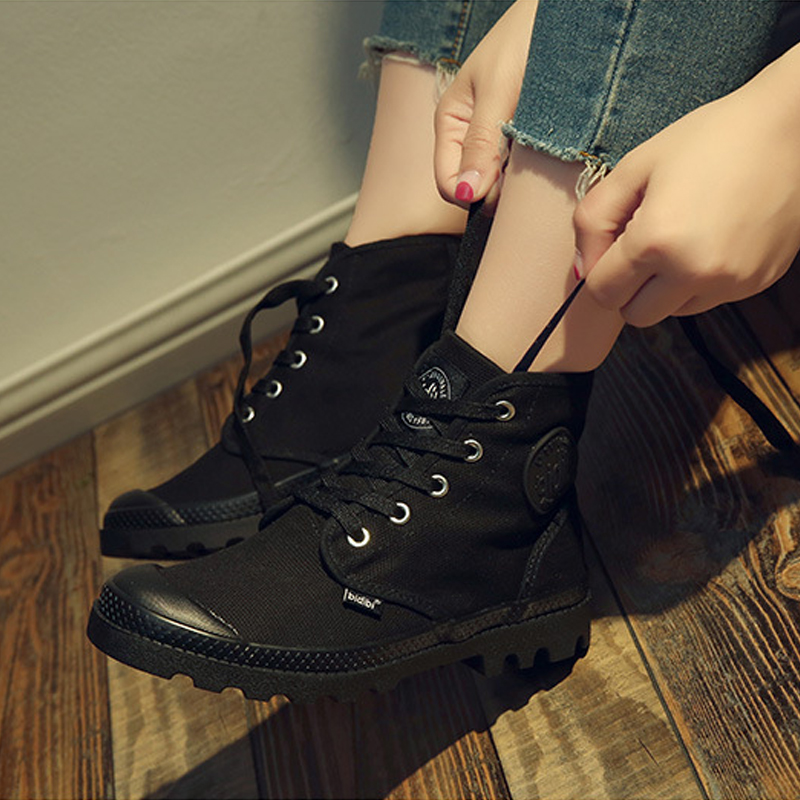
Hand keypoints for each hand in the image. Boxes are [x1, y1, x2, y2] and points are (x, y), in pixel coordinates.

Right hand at [434, 1, 536, 208]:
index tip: (503, 184)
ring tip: (540, 154)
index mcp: (452, 123)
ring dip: (519, 181)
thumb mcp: (498, 90)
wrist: (567, 11)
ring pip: (500, 183)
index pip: (449, 184)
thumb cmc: (527, 35)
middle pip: (475, 188)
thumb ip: (481, 142)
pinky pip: (522, 170)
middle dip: (498, 189)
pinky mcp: (523, 139)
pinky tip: (548, 151)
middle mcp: (470, 136)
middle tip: (527, 167)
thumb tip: (467, 192)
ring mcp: (497, 139)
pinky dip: (534, 170)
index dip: (473, 193)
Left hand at [575, 44, 799, 326]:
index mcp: (656, 242)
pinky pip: (706, 302)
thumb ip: (593, 220)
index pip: (602, 292)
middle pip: (634, 315)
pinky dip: (697, 283)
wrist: (794, 128)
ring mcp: (729, 283)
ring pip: (670, 313)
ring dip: (663, 289)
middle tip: (642, 248)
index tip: (614, 243)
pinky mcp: (755, 284)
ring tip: (680, 239)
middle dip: (628, 289)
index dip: (600, 270)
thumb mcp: (635, 167)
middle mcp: (693, 272)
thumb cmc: (709, 139)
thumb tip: (582, 271)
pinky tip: (709, 241)